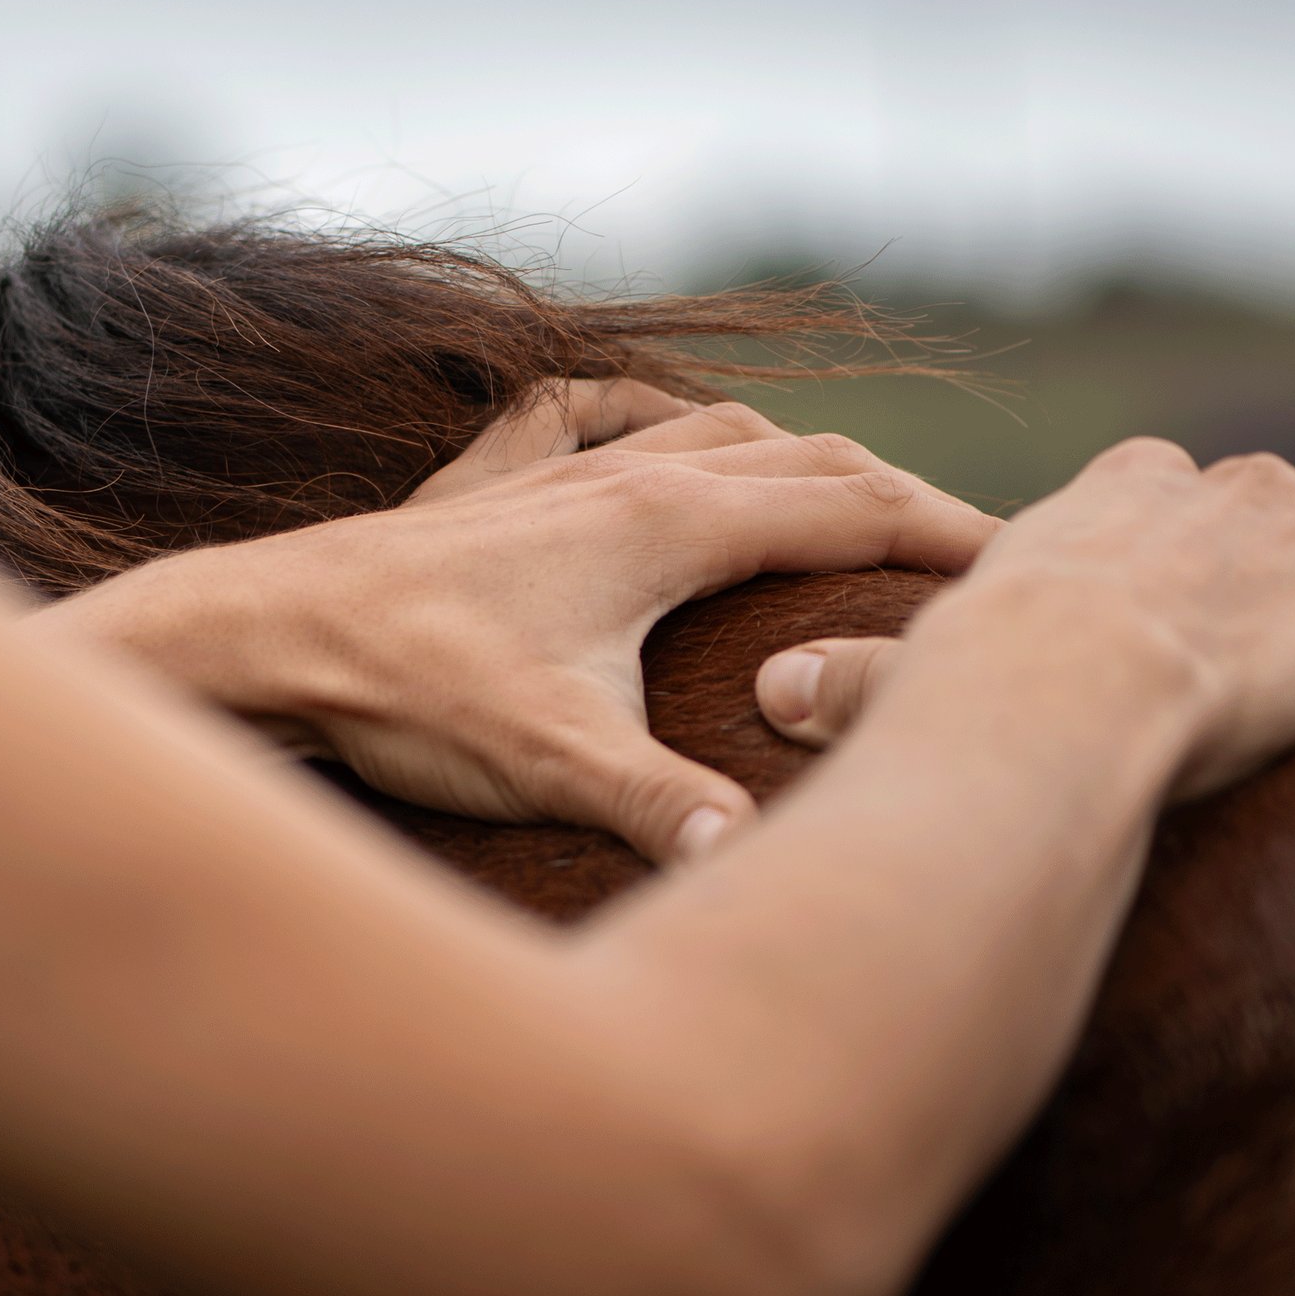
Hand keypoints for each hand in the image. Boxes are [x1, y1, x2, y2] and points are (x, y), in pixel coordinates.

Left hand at [46, 381, 997, 860]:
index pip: (853, 511)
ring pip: (714, 431)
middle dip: (899, 497)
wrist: (261, 637)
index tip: (1034, 563)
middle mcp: (627, 472)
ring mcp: (558, 468)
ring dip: (796, 458)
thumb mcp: (556, 762)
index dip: (951, 535)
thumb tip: (761, 880)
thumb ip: (668, 814)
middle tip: (975, 548)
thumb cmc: (408, 695)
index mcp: (670, 522)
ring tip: (851, 499)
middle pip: (806, 459)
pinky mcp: (491, 480)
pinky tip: (655, 431)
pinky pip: (595, 415)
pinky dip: (653, 417)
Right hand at [754, 437, 1294, 798]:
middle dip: (1279, 578)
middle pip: (1277, 516)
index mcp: (1117, 497)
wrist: (1068, 697)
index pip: (1164, 491)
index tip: (1163, 618)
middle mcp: (1229, 494)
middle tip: (1263, 670)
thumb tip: (771, 698)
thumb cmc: (968, 692)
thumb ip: (847, 683)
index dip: (1171, 555)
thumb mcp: (891, 678)